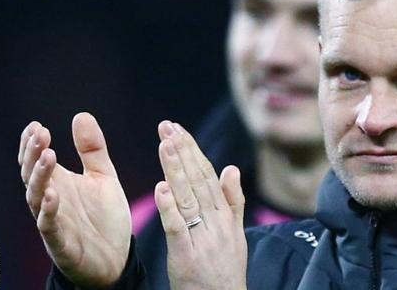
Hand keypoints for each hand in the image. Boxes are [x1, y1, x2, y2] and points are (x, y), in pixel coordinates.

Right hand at [19, 113, 130, 287]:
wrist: (117, 257)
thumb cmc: (105, 216)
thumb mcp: (103, 176)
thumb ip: (92, 150)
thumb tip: (81, 115)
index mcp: (60, 183)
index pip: (37, 160)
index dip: (32, 144)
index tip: (36, 125)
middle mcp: (52, 200)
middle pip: (33, 175)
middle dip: (33, 154)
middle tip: (40, 134)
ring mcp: (55, 221)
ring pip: (37, 198)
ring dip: (40, 177)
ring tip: (48, 156)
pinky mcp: (62, 243)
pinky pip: (50, 226)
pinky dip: (49, 211)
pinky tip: (52, 194)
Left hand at [154, 121, 246, 289]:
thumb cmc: (226, 268)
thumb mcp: (236, 233)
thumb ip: (233, 200)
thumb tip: (231, 168)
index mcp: (225, 214)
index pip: (208, 175)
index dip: (193, 151)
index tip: (179, 129)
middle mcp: (216, 221)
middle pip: (198, 180)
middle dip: (183, 151)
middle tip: (167, 126)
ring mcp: (202, 237)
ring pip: (188, 197)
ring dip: (176, 170)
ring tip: (165, 145)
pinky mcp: (186, 255)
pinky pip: (177, 228)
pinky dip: (169, 208)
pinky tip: (160, 188)